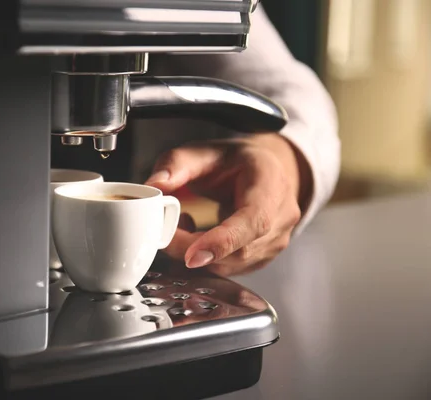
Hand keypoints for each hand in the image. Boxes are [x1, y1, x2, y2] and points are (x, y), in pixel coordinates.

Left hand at [145, 134, 311, 275]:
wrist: (264, 171)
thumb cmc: (234, 161)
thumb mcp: (203, 151)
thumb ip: (176, 164)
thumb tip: (156, 185)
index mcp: (270, 184)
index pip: (254, 221)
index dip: (223, 242)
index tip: (192, 256)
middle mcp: (281, 216)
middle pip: (239, 250)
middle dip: (195, 249)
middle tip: (165, 234)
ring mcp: (276, 241)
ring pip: (232, 264)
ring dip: (198, 254)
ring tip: (182, 226)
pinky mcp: (263, 257)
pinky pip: (231, 268)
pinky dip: (206, 259)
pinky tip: (195, 237)